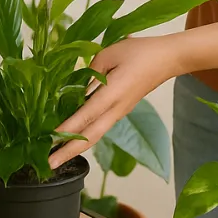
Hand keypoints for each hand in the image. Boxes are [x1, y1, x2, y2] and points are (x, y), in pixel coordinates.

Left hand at [48, 36, 184, 169]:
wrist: (167, 59)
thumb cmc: (140, 52)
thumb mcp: (109, 54)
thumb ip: (90, 71)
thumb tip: (77, 88)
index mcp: (113, 93)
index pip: (86, 115)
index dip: (68, 129)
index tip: (50, 140)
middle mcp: (116, 109)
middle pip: (91, 136)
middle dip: (69, 151)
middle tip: (49, 164)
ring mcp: (119, 112)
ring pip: (96, 135)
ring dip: (76, 148)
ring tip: (56, 157)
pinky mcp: (120, 111)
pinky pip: (100, 128)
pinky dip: (85, 138)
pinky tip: (72, 140)